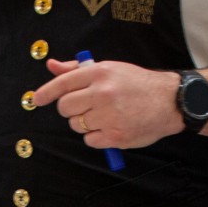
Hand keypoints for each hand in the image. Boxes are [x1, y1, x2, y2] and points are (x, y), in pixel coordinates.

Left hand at [32, 59, 183, 148]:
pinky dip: (97, 137)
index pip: (63, 83)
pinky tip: (111, 127)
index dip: (46, 92)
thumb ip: (78, 70)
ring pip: (76, 125)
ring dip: (84, 123)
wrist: (170, 101)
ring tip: (104, 116)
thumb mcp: (110, 69)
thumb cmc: (137, 84)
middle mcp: (103, 93)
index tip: (37, 99)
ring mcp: (109, 116)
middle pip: (65, 107)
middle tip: (86, 107)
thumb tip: (52, 66)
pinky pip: (90, 140)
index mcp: (100, 72)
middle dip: (70, 109)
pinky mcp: (116, 136)